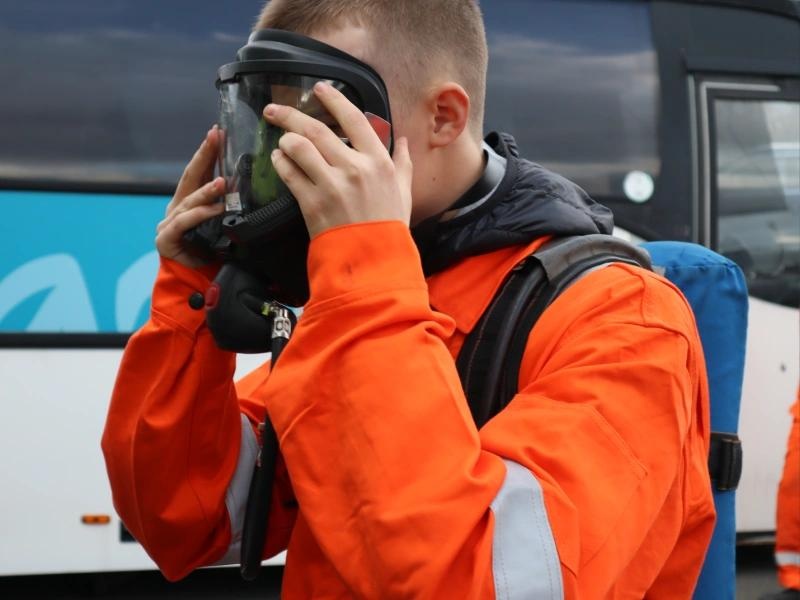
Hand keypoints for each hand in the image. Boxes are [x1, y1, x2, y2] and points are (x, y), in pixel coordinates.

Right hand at [156, 126, 225, 268]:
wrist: (196, 280)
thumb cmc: (212, 252)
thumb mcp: (224, 224)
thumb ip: (229, 205)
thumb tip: (253, 186)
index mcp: (190, 200)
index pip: (200, 171)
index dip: (208, 151)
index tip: (218, 132)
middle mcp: (178, 207)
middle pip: (191, 176)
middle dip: (203, 156)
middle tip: (215, 138)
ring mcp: (169, 221)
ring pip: (190, 201)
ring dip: (207, 190)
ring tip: (222, 181)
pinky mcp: (166, 238)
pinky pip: (184, 222)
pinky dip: (200, 215)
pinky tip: (214, 209)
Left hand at [264, 81, 412, 238]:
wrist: (373, 261)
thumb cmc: (389, 227)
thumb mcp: (404, 192)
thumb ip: (402, 164)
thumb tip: (404, 141)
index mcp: (378, 162)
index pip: (354, 118)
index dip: (334, 99)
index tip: (319, 89)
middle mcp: (354, 168)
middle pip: (316, 129)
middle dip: (290, 114)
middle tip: (274, 109)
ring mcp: (331, 185)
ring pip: (298, 148)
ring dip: (285, 140)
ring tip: (280, 141)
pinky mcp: (312, 203)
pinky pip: (289, 174)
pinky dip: (281, 163)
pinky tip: (279, 161)